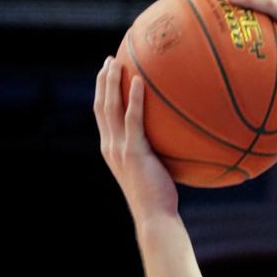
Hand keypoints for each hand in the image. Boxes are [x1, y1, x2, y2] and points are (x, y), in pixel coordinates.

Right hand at [93, 56, 178, 222]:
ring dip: (112, 82)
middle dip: (102, 81)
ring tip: (118, 61)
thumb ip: (155, 153)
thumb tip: (175, 138)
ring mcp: (119, 148)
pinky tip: (139, 81)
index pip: (102, 116)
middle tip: (109, 60)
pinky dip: (133, 98)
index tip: (107, 75)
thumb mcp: (153, 171)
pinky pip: (132, 119)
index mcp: (112, 149)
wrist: (155, 216)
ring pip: (110, 107)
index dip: (101, 93)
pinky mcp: (133, 152)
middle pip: (100, 106)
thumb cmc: (159, 198)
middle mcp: (110, 146)